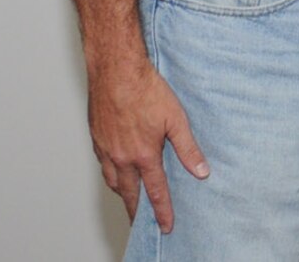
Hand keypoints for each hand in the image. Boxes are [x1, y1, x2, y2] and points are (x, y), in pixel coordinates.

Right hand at [86, 57, 208, 231]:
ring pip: (113, 181)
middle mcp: (121, 157)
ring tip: (130, 200)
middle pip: (129, 193)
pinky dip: (111, 175)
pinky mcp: (96, 139)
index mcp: (143, 155)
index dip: (162, 211)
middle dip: (136, 210)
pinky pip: (104, 166)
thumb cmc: (146, 90)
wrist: (116, 72)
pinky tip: (116, 172)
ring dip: (123, 194)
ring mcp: (106, 149)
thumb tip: (201, 172)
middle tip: (140, 223)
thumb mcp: (176, 119)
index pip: (155, 191)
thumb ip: (188, 148)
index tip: (166, 226)